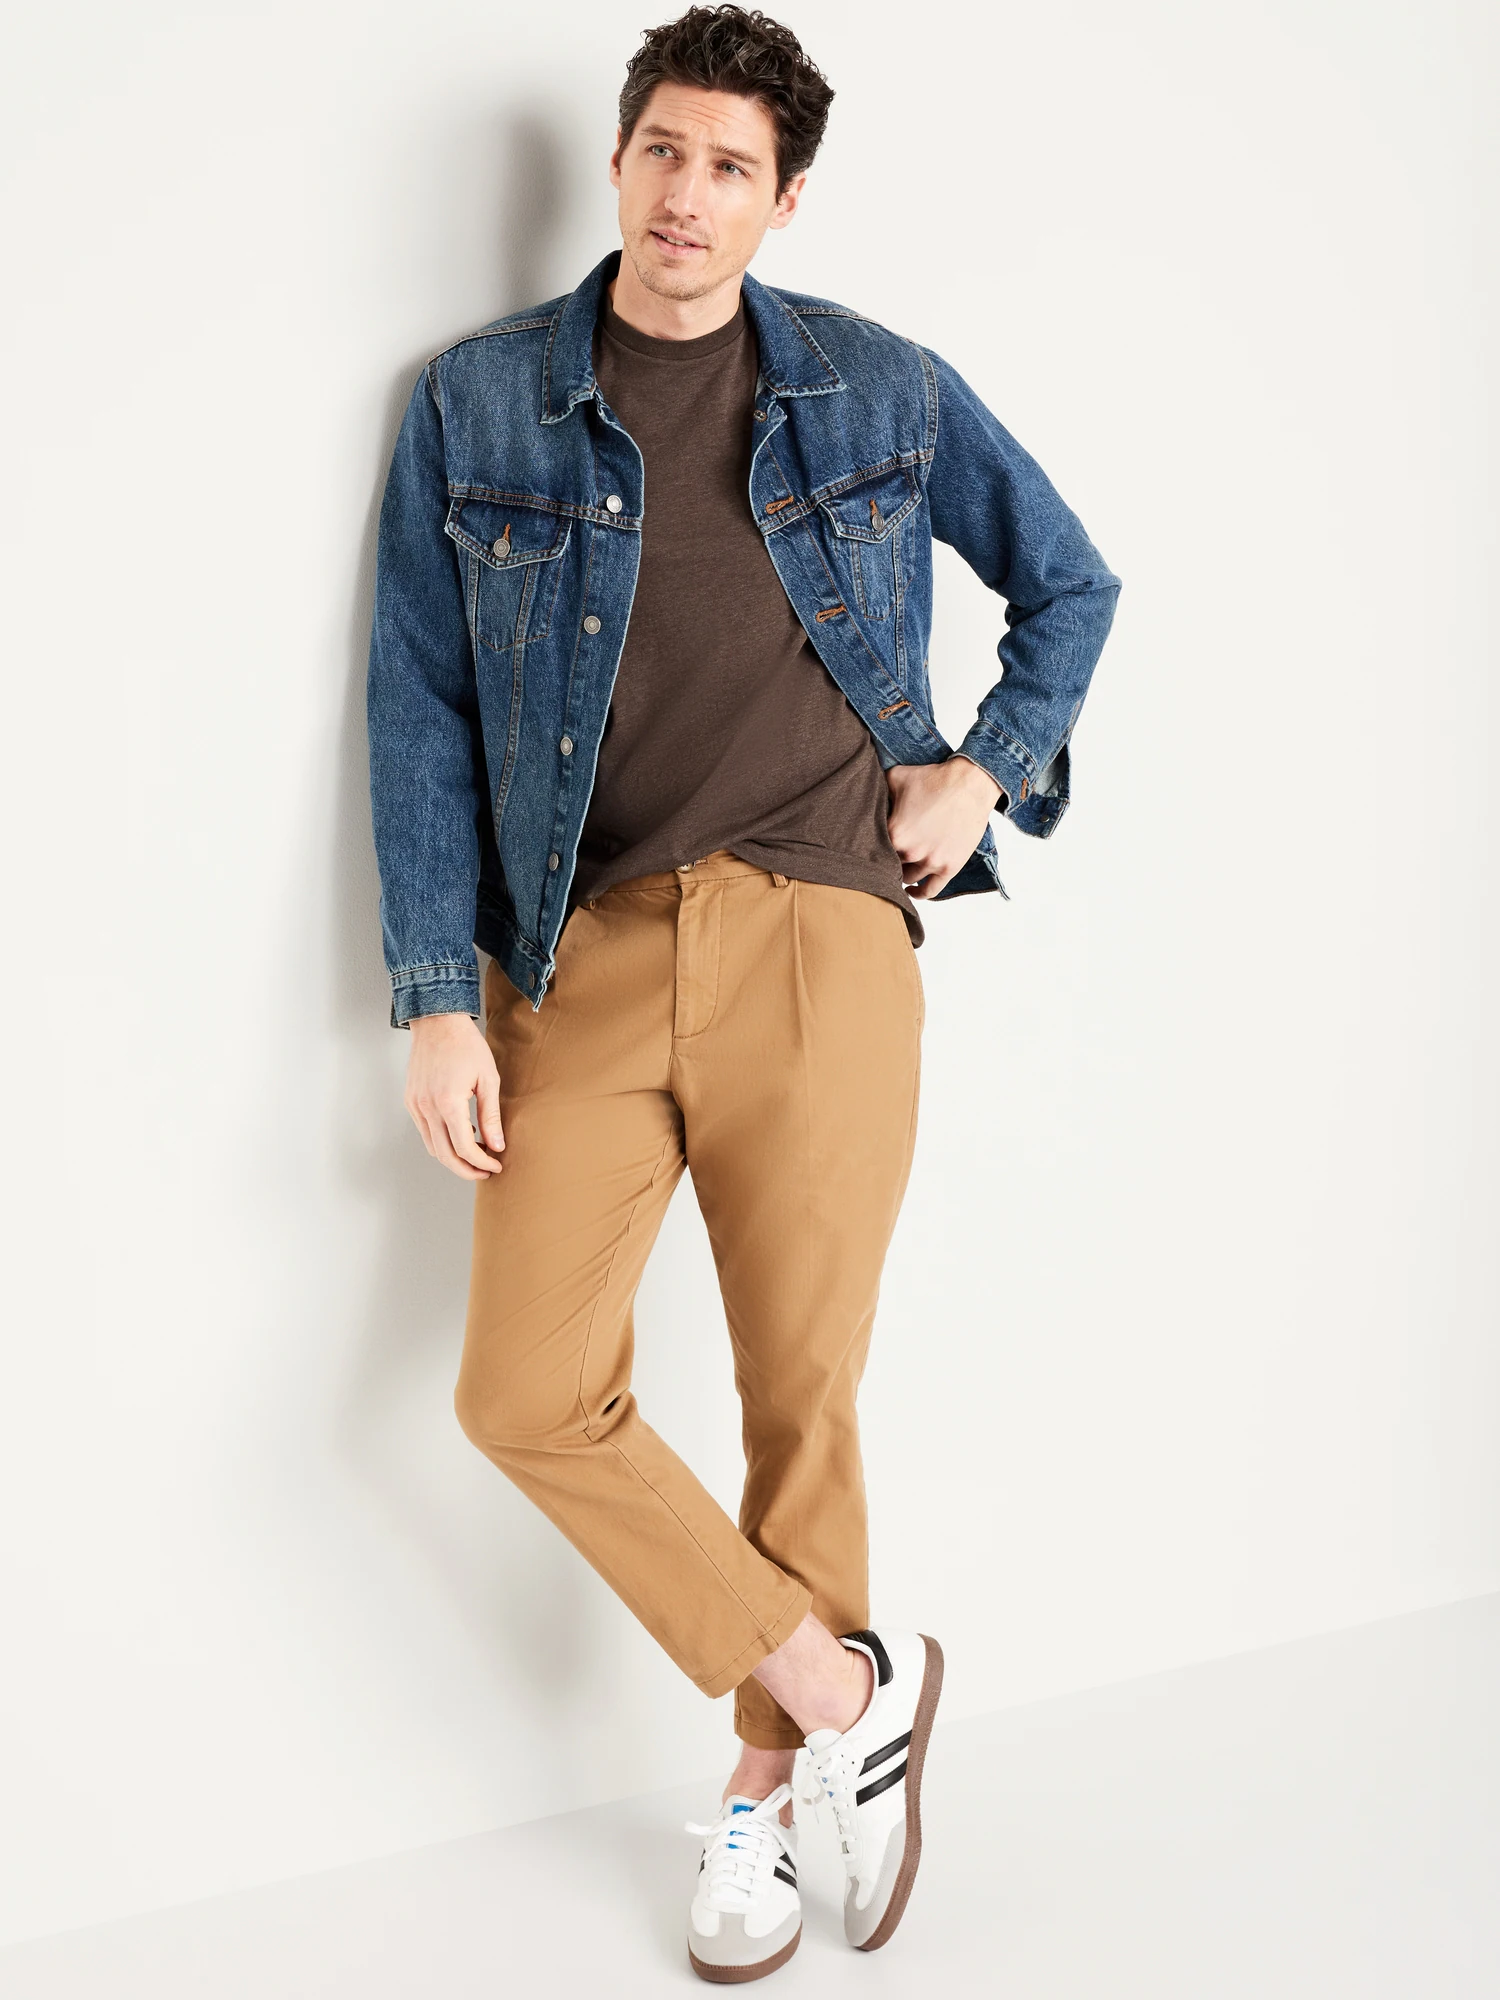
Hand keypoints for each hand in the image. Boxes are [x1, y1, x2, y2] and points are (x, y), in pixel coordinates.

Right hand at [404, 1012, 505, 1179]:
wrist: (438, 1022)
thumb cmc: (467, 1046)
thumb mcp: (488, 1079)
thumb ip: (491, 1115)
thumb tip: (497, 1146)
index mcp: (448, 1102)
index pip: (464, 1148)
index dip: (481, 1162)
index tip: (496, 1166)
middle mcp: (427, 1107)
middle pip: (445, 1155)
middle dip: (466, 1169)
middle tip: (485, 1171)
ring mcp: (415, 1105)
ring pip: (433, 1147)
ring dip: (453, 1158)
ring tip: (476, 1156)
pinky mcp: (411, 1102)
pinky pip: (425, 1132)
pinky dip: (441, 1142)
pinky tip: (460, 1136)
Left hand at [885, 755, 1005, 898]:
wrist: (970, 783)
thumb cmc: (934, 779)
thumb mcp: (896, 776)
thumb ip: (877, 790)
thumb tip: (865, 795)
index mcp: (894, 833)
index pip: (874, 850)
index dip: (872, 847)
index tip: (872, 845)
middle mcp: (911, 852)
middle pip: (889, 866)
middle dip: (886, 860)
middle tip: (884, 856)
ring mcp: (931, 862)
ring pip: (908, 878)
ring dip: (902, 874)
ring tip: (897, 870)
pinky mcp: (949, 867)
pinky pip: (930, 891)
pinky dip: (920, 893)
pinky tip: (912, 890)